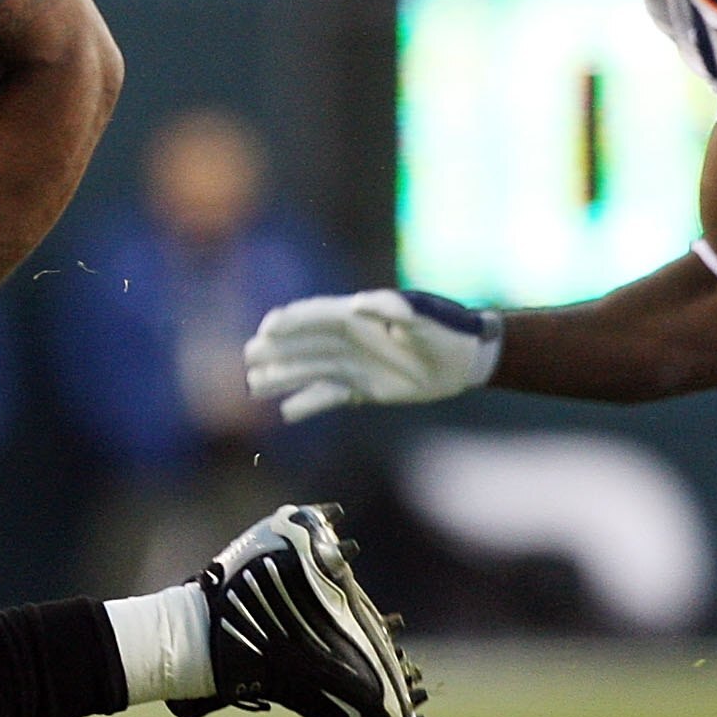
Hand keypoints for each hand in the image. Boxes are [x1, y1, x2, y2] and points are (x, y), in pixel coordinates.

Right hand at [245, 289, 503, 419]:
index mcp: (359, 317)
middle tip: (249, 357)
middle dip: (276, 349)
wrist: (467, 359)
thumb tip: (357, 304)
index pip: (316, 317)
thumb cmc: (448, 330)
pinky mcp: (363, 388)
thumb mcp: (425, 317)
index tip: (266, 329)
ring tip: (254, 385)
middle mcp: (350, 339)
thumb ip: (394, 308)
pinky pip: (328, 395)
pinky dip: (308, 403)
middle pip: (304, 344)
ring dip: (283, 376)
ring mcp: (354, 364)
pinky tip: (286, 412)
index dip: (291, 321)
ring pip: (310, 370)